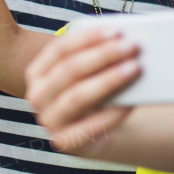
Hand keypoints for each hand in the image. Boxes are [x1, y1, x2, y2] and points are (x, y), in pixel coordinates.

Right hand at [24, 27, 140, 152]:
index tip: (116, 31)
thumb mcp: (92, 72)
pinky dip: (112, 113)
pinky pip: (89, 126)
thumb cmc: (95, 92)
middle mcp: (38, 96)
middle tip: (132, 46)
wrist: (95, 132)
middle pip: (70, 70)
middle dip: (103, 55)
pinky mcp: (65, 141)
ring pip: (77, 96)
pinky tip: (132, 103)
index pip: (59, 49)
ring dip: (108, 80)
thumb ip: (100, 55)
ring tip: (135, 68)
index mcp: (39, 72)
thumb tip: (126, 40)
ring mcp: (49, 120)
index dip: (88, 38)